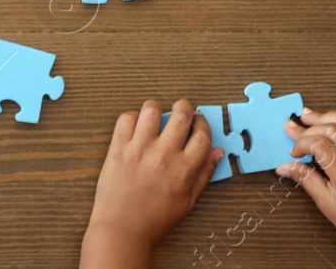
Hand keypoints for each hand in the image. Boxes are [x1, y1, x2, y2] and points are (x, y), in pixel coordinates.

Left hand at [84, 100, 219, 256]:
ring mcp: (140, 148)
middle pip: (181, 113)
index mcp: (185, 168)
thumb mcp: (188, 201)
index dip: (202, 123)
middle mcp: (165, 154)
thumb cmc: (155, 219)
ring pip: (152, 108)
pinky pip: (126, 118)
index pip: (202, 133)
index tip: (198, 123)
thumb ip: (205, 174)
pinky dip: (132, 118)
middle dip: (184, 107)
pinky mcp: (118, 147)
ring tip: (154, 118)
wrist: (123, 229)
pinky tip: (135, 128)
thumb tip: (217, 151)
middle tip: (180, 111)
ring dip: (156, 109)